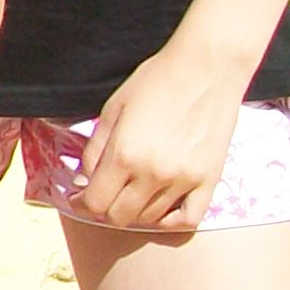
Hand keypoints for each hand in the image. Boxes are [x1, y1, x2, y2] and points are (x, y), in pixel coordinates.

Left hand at [76, 37, 249, 234]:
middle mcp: (153, 173)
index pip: (95, 202)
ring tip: (130, 194)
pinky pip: (188, 219)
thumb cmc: (156, 81)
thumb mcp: (112, 109)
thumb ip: (95, 149)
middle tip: (103, 195)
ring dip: (134, 211)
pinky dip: (170, 221)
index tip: (79, 197)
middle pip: (120, 216)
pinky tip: (160, 209)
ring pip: (150, 218)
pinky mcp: (209, 180)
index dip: (81, 203)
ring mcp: (184, 180)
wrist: (206, 68)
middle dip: (104, 209)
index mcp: (124, 154)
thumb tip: (85, 180)